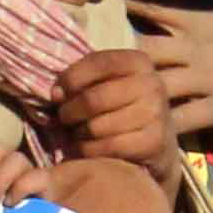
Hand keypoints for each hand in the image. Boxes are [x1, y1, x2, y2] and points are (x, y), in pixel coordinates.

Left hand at [54, 47, 175, 174]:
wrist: (156, 142)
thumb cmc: (121, 108)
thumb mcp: (107, 83)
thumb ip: (82, 79)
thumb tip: (56, 94)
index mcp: (139, 62)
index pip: (98, 62)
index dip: (70, 79)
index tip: (56, 94)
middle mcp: (153, 84)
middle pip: (93, 99)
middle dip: (69, 112)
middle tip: (64, 119)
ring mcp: (156, 113)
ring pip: (96, 126)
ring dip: (78, 134)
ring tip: (77, 134)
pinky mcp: (154, 142)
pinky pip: (106, 147)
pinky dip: (89, 150)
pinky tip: (87, 148)